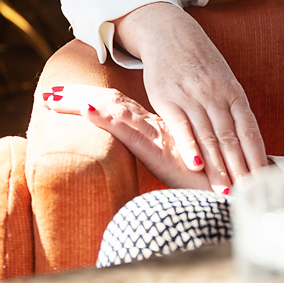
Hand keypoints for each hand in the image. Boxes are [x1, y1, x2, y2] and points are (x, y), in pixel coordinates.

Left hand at [41, 84, 212, 191]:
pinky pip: (126, 129)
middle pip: (109, 103)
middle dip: (77, 97)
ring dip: (81, 101)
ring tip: (53, 97)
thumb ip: (167, 157)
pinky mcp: (158, 149)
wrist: (235, 189)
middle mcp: (153, 126)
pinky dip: (104, 117)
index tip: (65, 95)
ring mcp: (155, 135)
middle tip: (48, 93)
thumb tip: (153, 158)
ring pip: (112, 110)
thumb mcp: (182, 166)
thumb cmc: (211, 181)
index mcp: (156, 128)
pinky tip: (86, 108)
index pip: (118, 106)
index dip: (92, 99)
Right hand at [114, 2, 270, 192]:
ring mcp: (192, 97)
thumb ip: (232, 111)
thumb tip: (248, 144)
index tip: (264, 181)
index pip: (249, 131)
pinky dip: (189, 147)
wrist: (170, 33)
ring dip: (217, 166)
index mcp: (234, 93)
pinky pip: (180, 126)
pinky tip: (195, 166)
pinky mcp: (168, 99)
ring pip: (208, 137)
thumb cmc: (200, 63)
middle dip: (240, 169)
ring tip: (224, 190)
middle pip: (231, 139)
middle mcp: (216, 96)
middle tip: (248, 194)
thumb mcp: (223, 82)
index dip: (257, 157)